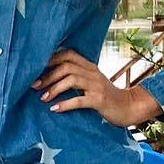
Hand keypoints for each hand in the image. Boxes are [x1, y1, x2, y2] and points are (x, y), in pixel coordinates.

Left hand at [30, 48, 162, 127]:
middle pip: (66, 67)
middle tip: (35, 86)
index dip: (50, 59)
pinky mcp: (99, 100)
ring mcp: (97, 86)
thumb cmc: (105, 96)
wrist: (128, 107)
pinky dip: (65, 104)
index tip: (35, 70)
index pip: (68, 54)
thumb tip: (49, 78)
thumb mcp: (91, 82)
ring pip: (71, 80)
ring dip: (54, 89)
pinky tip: (55, 109)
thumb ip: (76, 77)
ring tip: (43, 98)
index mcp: (89, 66)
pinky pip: (79, 100)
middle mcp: (93, 73)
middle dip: (48, 76)